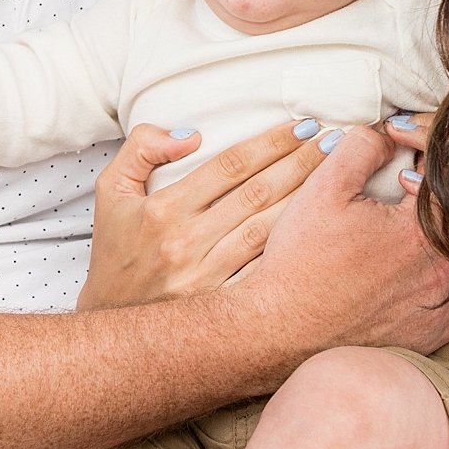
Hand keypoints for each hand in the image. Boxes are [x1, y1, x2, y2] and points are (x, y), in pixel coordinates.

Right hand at [77, 119, 328, 308]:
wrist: (111, 323)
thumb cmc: (116, 251)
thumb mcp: (111, 190)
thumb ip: (143, 149)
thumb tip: (191, 134)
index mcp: (164, 209)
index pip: (229, 165)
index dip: (270, 142)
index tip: (301, 125)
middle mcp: (186, 242)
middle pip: (257, 193)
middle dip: (300, 163)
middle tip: (333, 141)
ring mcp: (206, 277)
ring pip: (268, 230)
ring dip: (307, 200)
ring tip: (337, 177)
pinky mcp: (220, 304)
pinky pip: (266, 270)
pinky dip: (296, 249)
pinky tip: (321, 229)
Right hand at [244, 126, 448, 355]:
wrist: (283, 331)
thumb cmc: (301, 263)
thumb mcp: (323, 189)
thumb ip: (363, 147)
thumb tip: (389, 134)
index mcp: (425, 232)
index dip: (429, 151)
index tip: (404, 150)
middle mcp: (447, 271)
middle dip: (442, 191)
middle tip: (410, 184)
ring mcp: (448, 306)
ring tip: (417, 224)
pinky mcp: (440, 333)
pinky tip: (423, 263)